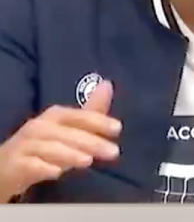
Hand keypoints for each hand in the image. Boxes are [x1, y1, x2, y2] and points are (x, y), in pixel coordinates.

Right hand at [0, 80, 121, 201]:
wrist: (5, 166)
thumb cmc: (41, 144)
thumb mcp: (67, 128)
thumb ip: (90, 112)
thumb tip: (107, 85)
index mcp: (54, 116)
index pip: (78, 116)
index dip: (98, 121)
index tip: (118, 128)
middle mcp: (38, 127)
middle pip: (67, 133)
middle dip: (91, 142)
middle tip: (114, 152)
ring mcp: (24, 146)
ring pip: (49, 148)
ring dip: (69, 154)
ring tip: (88, 160)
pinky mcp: (14, 165)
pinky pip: (29, 165)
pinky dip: (43, 168)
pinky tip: (57, 173)